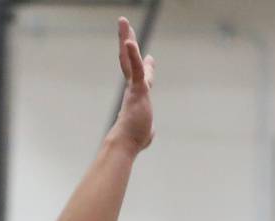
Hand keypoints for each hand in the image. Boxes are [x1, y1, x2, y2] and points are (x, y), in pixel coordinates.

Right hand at [110, 17, 154, 152]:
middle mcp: (133, 89)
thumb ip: (149, 127)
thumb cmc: (134, 141)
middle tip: (125, 25)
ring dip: (126, 38)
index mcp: (136, 97)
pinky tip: (131, 41)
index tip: (152, 58)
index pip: (141, 77)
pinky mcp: (137, 89)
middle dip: (127, 41)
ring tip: (122, 21)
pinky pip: (137, 68)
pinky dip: (133, 55)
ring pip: (130, 58)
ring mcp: (134, 88)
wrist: (125, 144)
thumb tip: (150, 132)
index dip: (147, 66)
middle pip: (130, 60)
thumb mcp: (147, 132)